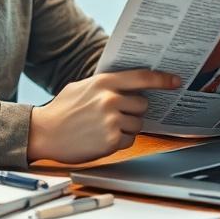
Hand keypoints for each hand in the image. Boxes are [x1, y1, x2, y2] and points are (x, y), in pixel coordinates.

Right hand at [27, 69, 180, 163]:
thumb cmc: (62, 110)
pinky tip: (101, 138)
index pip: (141, 77)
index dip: (162, 79)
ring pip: (137, 124)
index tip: (176, 81)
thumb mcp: (82, 87)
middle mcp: (109, 99)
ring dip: (126, 127)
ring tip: (104, 127)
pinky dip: (119, 141)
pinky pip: (129, 141)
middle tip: (116, 114)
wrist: (43, 132)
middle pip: (143, 104)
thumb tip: (130, 85)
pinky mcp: (110, 141)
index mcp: (103, 82)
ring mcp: (111, 120)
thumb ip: (106, 84)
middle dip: (134, 110)